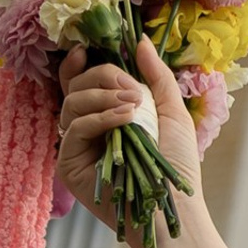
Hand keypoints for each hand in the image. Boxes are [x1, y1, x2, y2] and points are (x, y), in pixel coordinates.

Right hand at [57, 43, 196, 232]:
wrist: (173, 205)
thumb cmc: (177, 164)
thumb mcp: (172, 112)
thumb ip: (157, 76)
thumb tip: (141, 42)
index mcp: (108, 114)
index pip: (81, 82)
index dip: (80, 64)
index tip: (87, 49)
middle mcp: (89, 128)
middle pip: (76, 86)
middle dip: (103, 76)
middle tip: (132, 88)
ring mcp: (77, 146)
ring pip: (71, 103)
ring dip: (102, 95)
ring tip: (133, 105)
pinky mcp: (70, 163)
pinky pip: (75, 128)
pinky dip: (100, 117)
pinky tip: (125, 118)